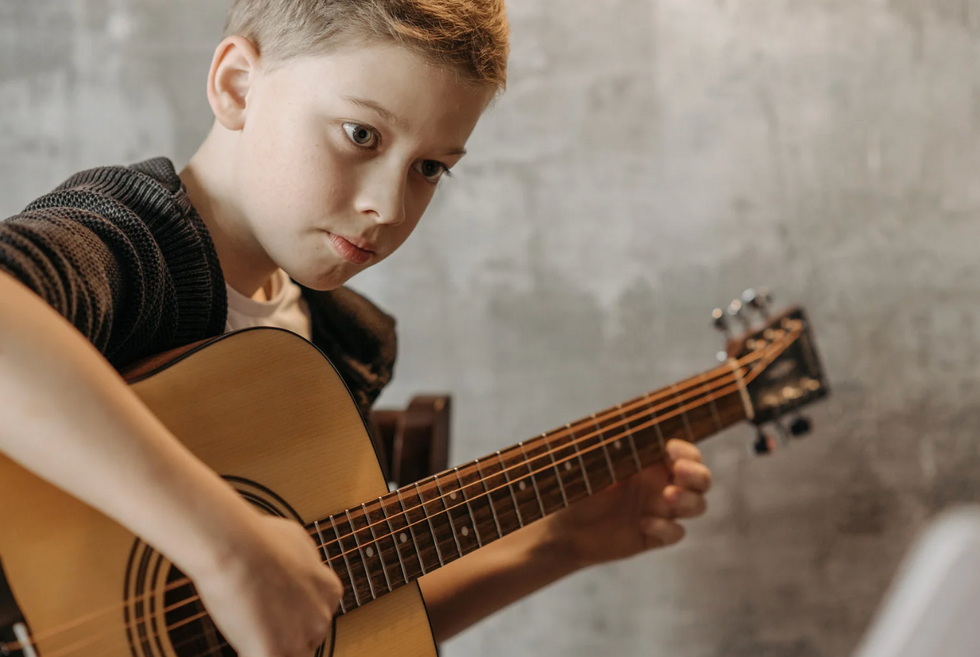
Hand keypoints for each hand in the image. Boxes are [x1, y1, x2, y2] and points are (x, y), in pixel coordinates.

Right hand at [189, 514, 343, 656]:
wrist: (235, 546)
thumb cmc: (258, 539)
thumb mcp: (297, 540)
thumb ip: (306, 562)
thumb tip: (303, 567)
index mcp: (329, 591)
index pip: (314, 617)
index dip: (290, 616)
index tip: (274, 611)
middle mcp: (321, 617)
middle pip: (303, 640)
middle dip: (280, 634)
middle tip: (256, 619)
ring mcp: (300, 638)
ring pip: (286, 655)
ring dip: (266, 647)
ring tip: (247, 630)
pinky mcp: (274, 653)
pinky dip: (249, 653)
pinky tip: (241, 644)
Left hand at [547, 439, 711, 568]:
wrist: (565, 526)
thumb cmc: (579, 487)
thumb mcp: (595, 464)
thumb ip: (615, 449)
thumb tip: (627, 429)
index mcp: (653, 462)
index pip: (686, 454)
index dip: (686, 452)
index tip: (669, 451)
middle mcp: (663, 484)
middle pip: (701, 479)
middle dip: (697, 475)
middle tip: (677, 473)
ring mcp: (662, 511)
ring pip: (697, 505)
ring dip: (688, 500)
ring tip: (667, 497)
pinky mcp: (655, 536)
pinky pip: (675, 533)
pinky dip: (666, 528)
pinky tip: (643, 523)